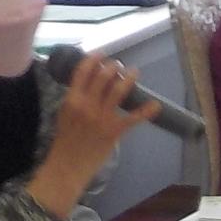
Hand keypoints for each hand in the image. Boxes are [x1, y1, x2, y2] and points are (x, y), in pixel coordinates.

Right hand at [36, 53, 159, 210]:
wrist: (67, 166)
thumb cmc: (65, 141)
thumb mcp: (64, 114)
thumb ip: (75, 98)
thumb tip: (88, 83)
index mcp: (72, 100)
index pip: (83, 71)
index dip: (94, 59)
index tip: (102, 54)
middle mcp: (87, 105)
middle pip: (104, 76)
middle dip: (114, 67)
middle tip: (119, 66)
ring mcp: (101, 117)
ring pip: (118, 90)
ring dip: (129, 78)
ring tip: (134, 72)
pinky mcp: (113, 131)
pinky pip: (133, 118)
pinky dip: (146, 110)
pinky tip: (155, 105)